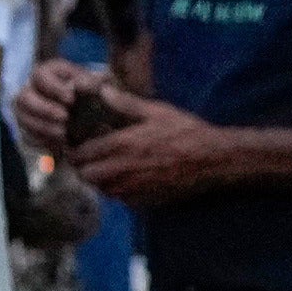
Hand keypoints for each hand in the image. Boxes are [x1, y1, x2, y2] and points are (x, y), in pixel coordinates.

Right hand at [12, 57, 104, 155]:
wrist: (103, 117)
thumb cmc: (101, 95)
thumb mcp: (101, 85)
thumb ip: (91, 83)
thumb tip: (78, 85)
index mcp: (49, 73)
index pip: (40, 75)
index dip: (53, 87)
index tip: (71, 99)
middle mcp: (33, 89)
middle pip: (23, 97)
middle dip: (43, 109)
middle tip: (65, 117)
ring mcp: (28, 110)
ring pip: (22, 117)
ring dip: (41, 126)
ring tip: (63, 133)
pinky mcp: (30, 129)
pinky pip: (27, 136)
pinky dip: (41, 140)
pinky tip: (57, 143)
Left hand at [73, 95, 237, 207]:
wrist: (216, 160)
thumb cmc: (189, 132)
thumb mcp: (158, 112)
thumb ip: (126, 104)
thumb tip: (102, 91)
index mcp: (122, 144)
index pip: (82, 154)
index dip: (75, 151)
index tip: (78, 146)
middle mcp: (124, 169)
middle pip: (86, 176)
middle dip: (84, 168)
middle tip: (91, 160)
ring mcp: (135, 187)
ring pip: (102, 189)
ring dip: (101, 181)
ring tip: (108, 170)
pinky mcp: (148, 199)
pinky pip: (122, 199)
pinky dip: (119, 191)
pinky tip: (129, 181)